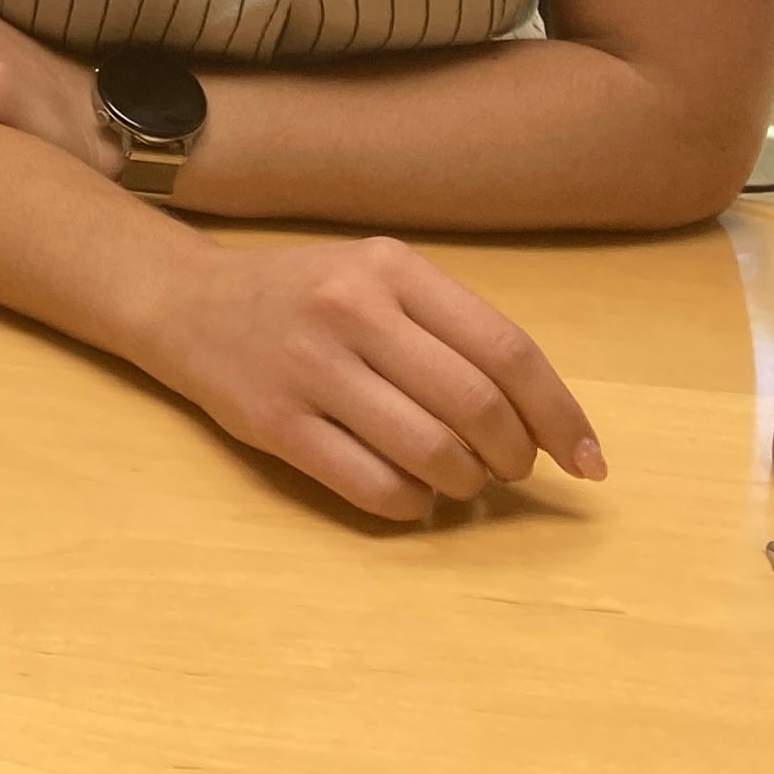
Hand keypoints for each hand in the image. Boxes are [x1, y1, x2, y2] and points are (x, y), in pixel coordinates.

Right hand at [125, 234, 605, 522]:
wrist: (185, 302)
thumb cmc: (302, 295)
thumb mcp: (375, 278)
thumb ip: (449, 331)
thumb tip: (539, 421)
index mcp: (390, 268)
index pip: (506, 350)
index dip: (560, 415)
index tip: (587, 461)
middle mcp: (352, 310)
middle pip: (475, 407)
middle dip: (514, 458)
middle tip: (510, 471)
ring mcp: (310, 368)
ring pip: (431, 454)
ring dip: (465, 485)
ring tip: (459, 481)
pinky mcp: (276, 423)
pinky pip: (373, 486)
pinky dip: (413, 505)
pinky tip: (411, 495)